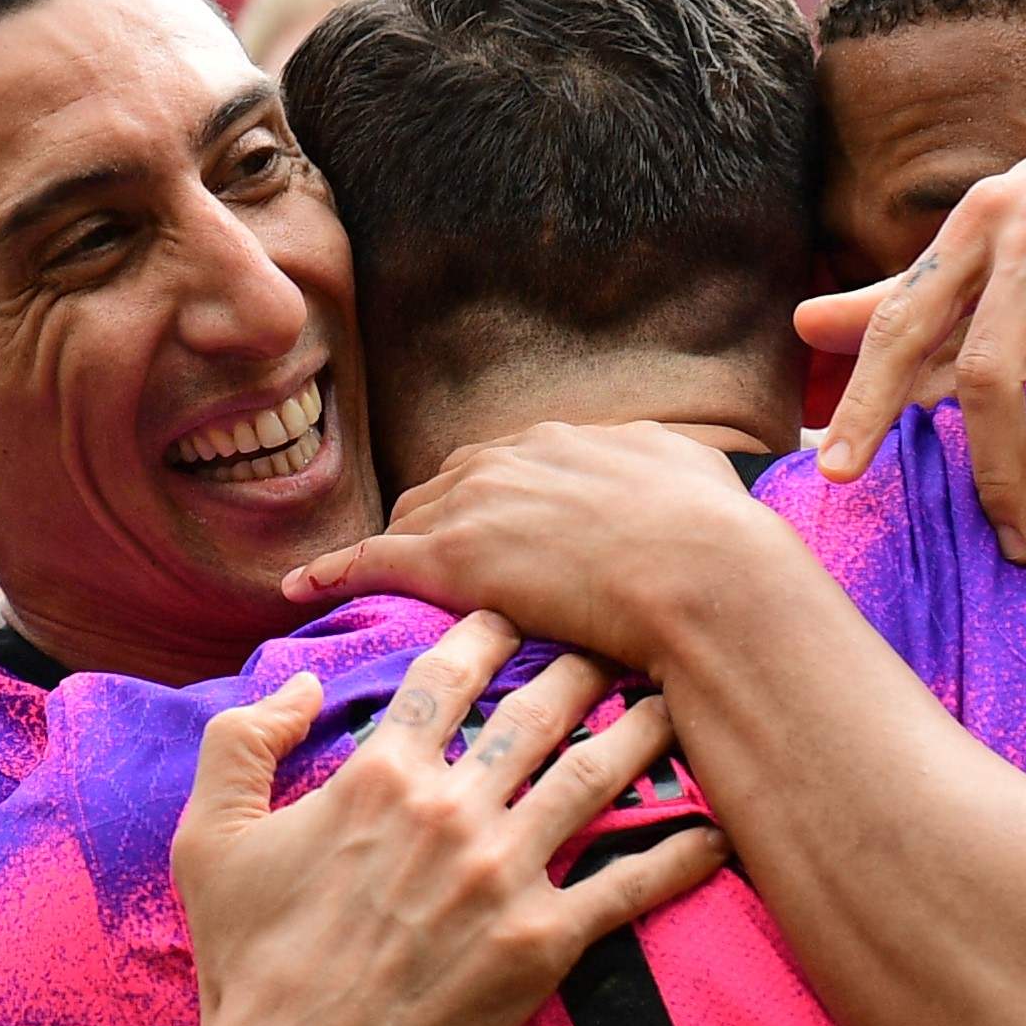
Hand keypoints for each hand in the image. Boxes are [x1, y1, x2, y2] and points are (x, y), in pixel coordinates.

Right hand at [176, 611, 726, 1025]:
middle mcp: (452, 810)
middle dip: (590, 661)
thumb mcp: (209, 838)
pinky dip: (680, 855)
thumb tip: (302, 684)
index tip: (526, 605)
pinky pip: (630, 887)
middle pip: (542, 710)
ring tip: (684, 701)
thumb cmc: (250, 959)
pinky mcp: (542, 943)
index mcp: (380, 775)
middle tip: (629, 635)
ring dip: (648, 731)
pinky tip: (719, 830)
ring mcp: (503, 874)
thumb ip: (242, 742)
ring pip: (597, 776)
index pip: (449, 672)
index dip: (492, 626)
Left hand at [286, 422, 794, 673]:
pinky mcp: (454, 556)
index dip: (497, 498)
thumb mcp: (702, 480)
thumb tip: (689, 476)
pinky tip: (303, 586)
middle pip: (452, 483)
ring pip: (412, 517)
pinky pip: (373, 558)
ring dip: (393, 543)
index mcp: (573, 440)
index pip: (511, 464)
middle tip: (428, 555)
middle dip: (437, 514)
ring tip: (364, 573)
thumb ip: (676, 471)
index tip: (494, 525)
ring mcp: (480, 503)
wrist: (708, 577)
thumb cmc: (722, 544)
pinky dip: (335, 569)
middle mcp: (517, 455)